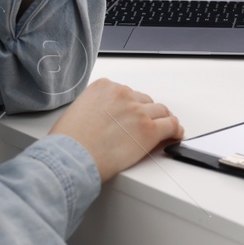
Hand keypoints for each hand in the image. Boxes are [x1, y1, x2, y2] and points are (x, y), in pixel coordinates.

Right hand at [50, 79, 182, 181]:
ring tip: (165, 129)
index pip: (126, 93)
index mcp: (103, 86)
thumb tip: (102, 118)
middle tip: (146, 125)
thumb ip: (94, 108)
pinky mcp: (148, 130)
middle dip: (145, 112)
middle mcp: (122, 94)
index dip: (131, 106)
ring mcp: (137, 111)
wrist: (71, 158)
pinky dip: (175, 129)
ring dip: (162, 120)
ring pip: (160, 111)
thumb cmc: (68, 142)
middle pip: (144, 100)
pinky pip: (170, 125)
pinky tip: (176, 134)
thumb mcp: (77, 111)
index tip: (133, 114)